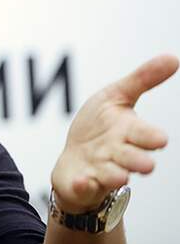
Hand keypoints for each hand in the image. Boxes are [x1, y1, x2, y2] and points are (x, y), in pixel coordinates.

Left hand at [50, 54, 177, 212]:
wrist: (74, 159)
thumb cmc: (98, 127)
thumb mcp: (116, 96)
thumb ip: (143, 79)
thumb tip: (173, 58)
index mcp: (128, 132)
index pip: (144, 134)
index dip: (150, 136)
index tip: (159, 139)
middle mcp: (117, 153)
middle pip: (131, 158)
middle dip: (137, 160)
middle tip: (145, 164)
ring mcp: (100, 169)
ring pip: (111, 174)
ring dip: (114, 174)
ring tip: (119, 175)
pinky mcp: (83, 182)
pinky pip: (84, 186)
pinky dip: (84, 185)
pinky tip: (83, 180)